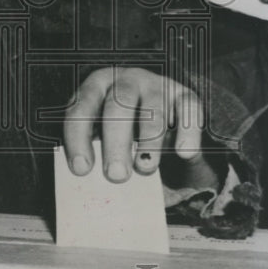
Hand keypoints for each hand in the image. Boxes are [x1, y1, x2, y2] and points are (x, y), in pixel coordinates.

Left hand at [63, 66, 203, 182]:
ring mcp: (156, 85)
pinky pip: (188, 109)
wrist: (163, 137)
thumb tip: (91, 187)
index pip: (81, 109)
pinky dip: (187, 132)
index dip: (78, 138)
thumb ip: (98, 158)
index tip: (81, 169)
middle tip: (116, 175)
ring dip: (149, 141)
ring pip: (153, 109)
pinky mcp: (184, 95)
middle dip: (115, 142)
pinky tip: (183, 153)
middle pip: (118, 106)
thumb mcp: (105, 144)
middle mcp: (125, 81)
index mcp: (96, 88)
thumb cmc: (124, 142)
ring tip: (145, 168)